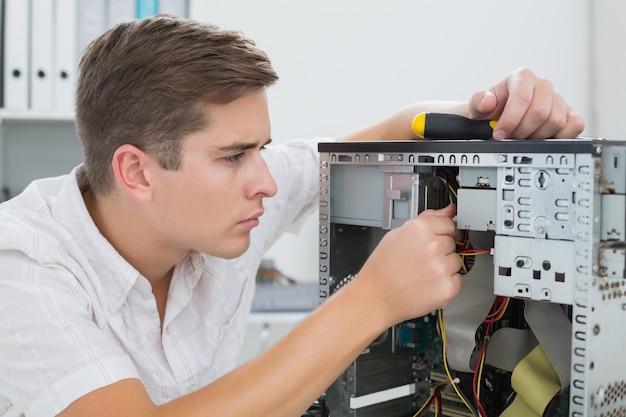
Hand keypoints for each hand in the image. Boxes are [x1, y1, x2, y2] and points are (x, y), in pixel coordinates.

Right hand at [355, 204, 462, 324]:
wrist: (375, 298)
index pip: (449, 223)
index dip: (443, 231)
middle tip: (421, 259)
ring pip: (456, 261)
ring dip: (445, 266)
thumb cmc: (382, 268)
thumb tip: (449, 210)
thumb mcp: (397, 234)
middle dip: (441, 250)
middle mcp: (432, 246)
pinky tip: (427, 284)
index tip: (439, 238)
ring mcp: (441, 268)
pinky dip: (446, 283)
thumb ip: (426, 219)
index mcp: (420, 229)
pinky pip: (457, 280)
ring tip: (422, 272)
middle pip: (453, 242)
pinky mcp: (446, 288)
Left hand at [469, 67, 584, 139]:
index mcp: (522, 78)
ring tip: (523, 136)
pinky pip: (575, 125)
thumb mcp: (478, 105)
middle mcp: (542, 86)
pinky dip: (560, 136)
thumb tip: (488, 101)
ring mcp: (557, 99)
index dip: (510, 120)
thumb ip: (478, 101)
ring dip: (536, 136)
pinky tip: (543, 138)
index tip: (500, 133)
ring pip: (555, 121)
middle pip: (540, 113)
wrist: (500, 116)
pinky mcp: (569, 113)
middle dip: (522, 131)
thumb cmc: (492, 109)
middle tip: (511, 136)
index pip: (522, 98)